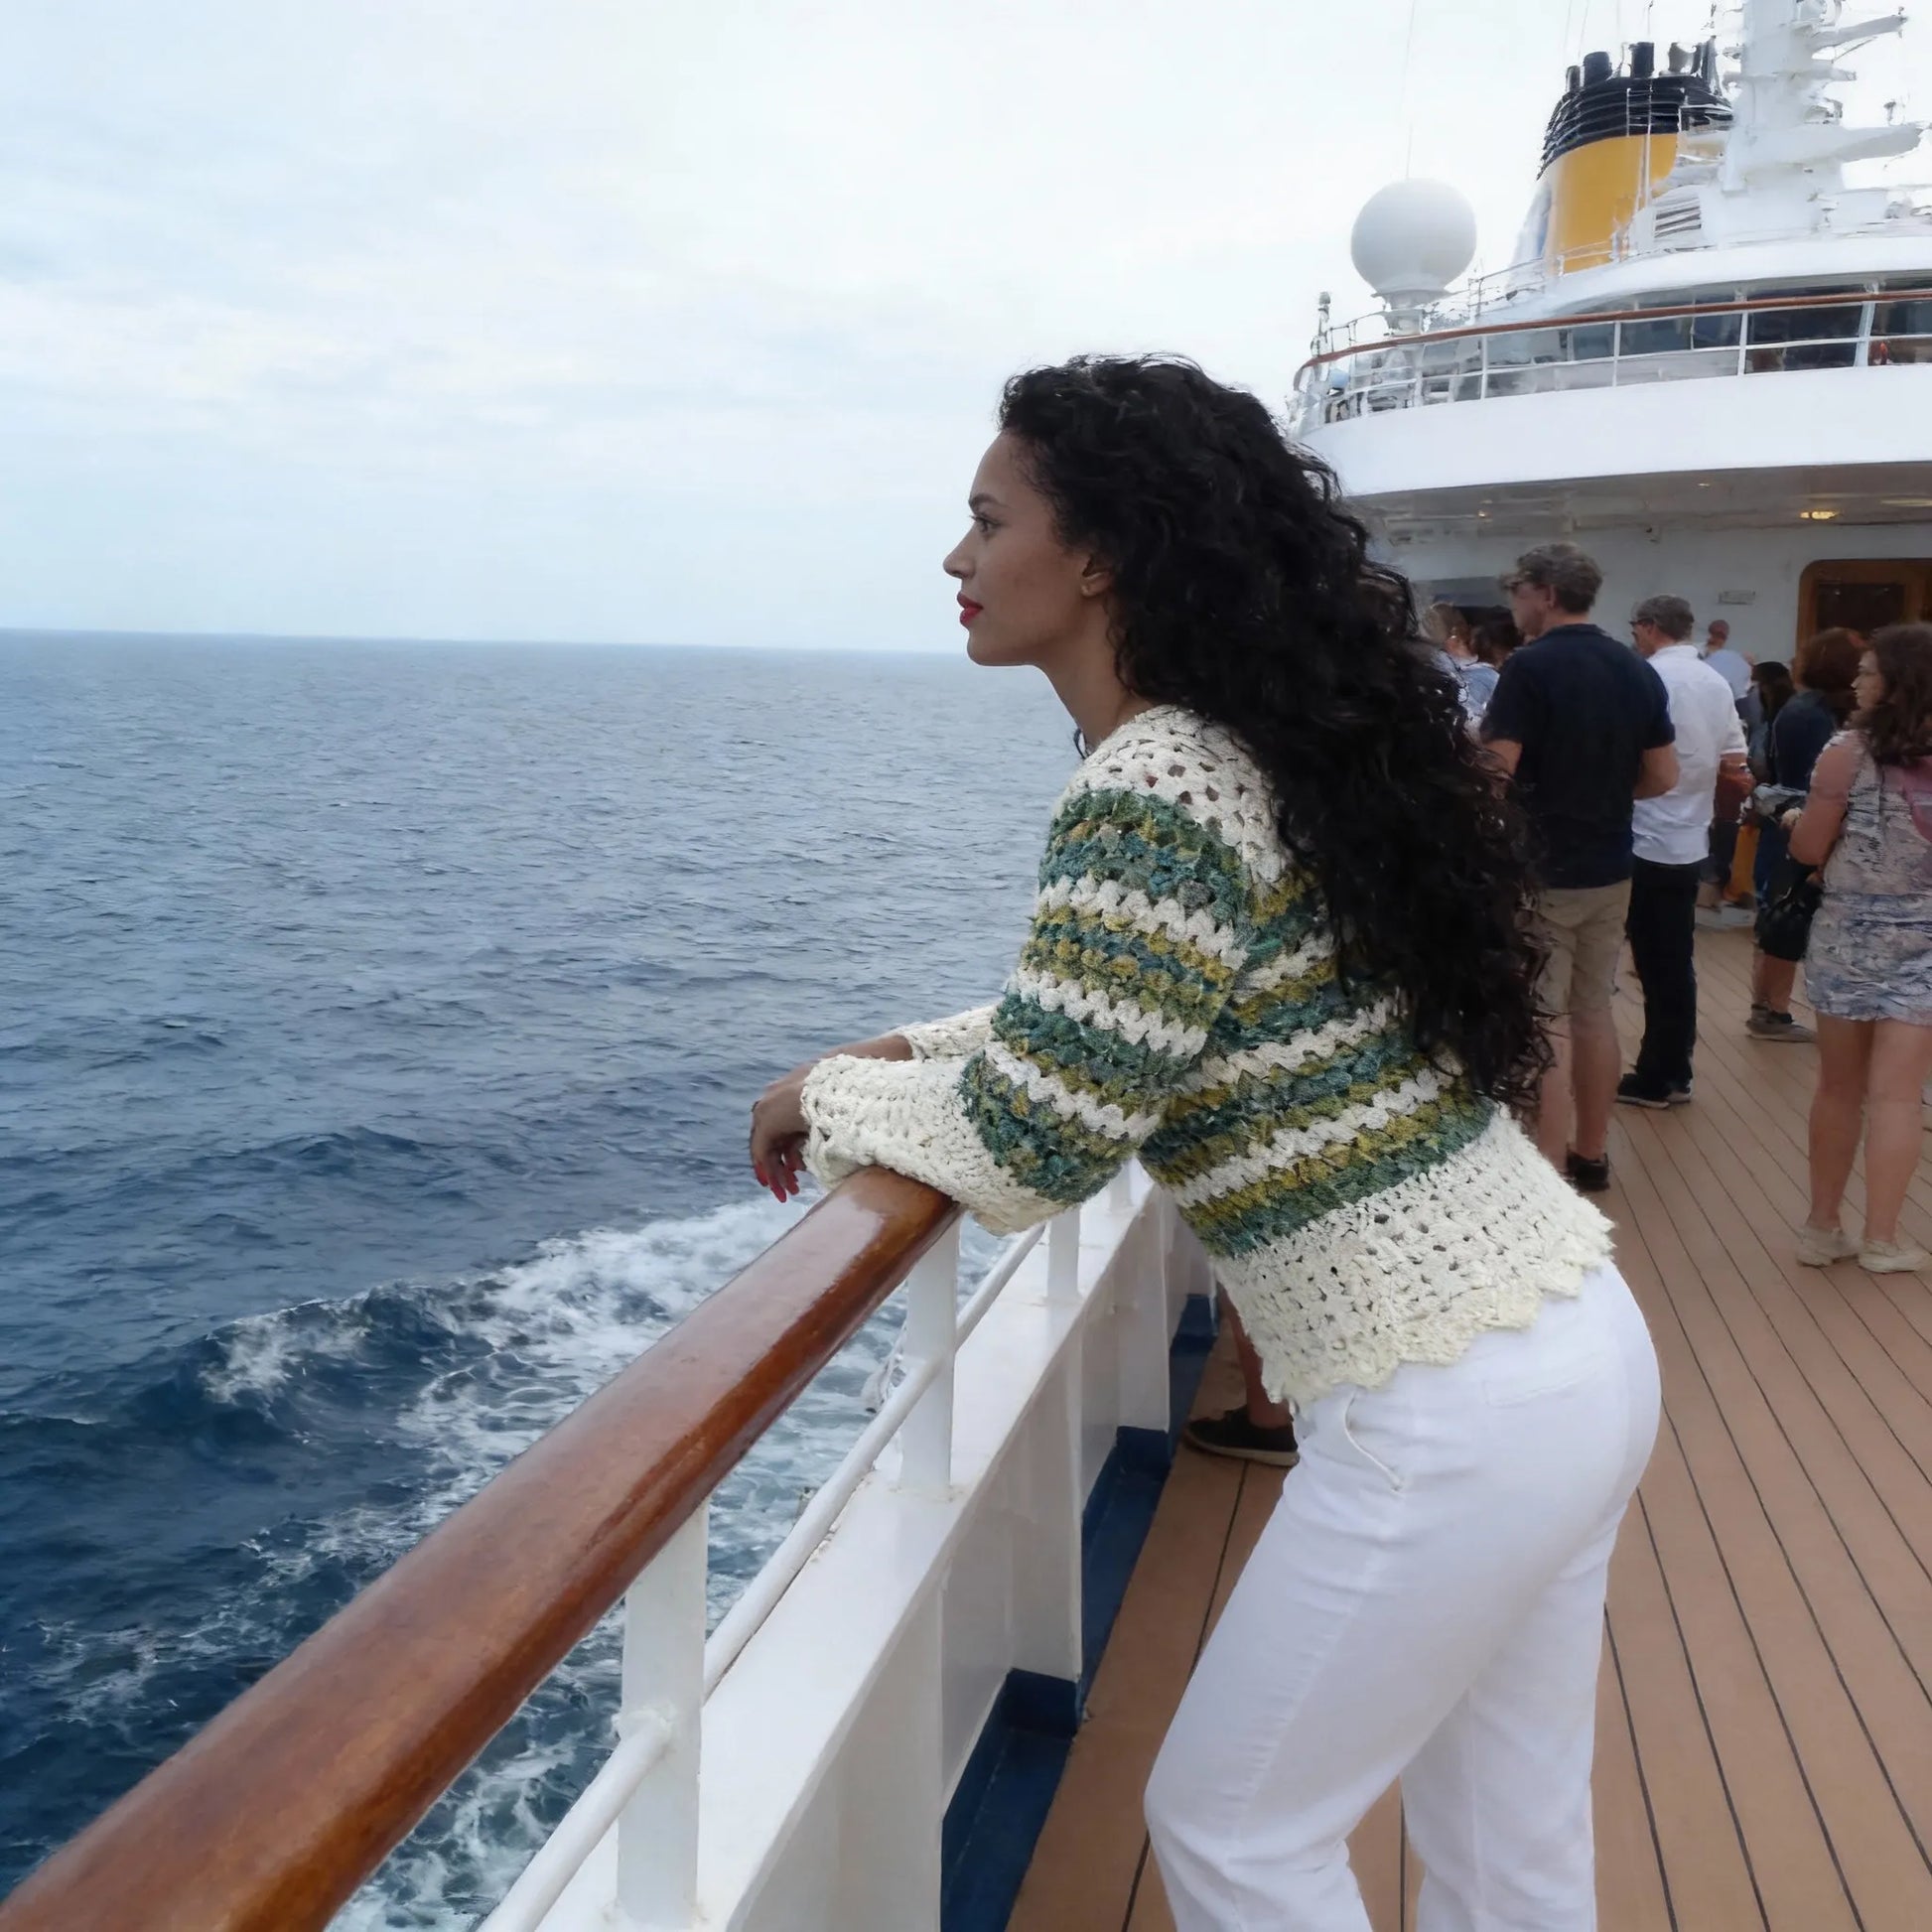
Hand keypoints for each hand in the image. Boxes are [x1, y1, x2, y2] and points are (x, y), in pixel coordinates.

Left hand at [749, 1033, 913, 1203]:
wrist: (841, 1083)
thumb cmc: (847, 1092)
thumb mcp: (833, 1110)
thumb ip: (824, 1124)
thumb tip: (830, 1142)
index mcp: (787, 1095)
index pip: (779, 1129)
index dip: (785, 1151)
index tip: (794, 1169)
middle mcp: (771, 1101)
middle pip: (768, 1141)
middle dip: (777, 1167)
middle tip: (787, 1188)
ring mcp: (766, 1110)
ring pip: (764, 1149)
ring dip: (774, 1174)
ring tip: (785, 1194)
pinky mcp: (766, 1123)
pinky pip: (763, 1152)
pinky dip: (769, 1170)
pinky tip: (779, 1185)